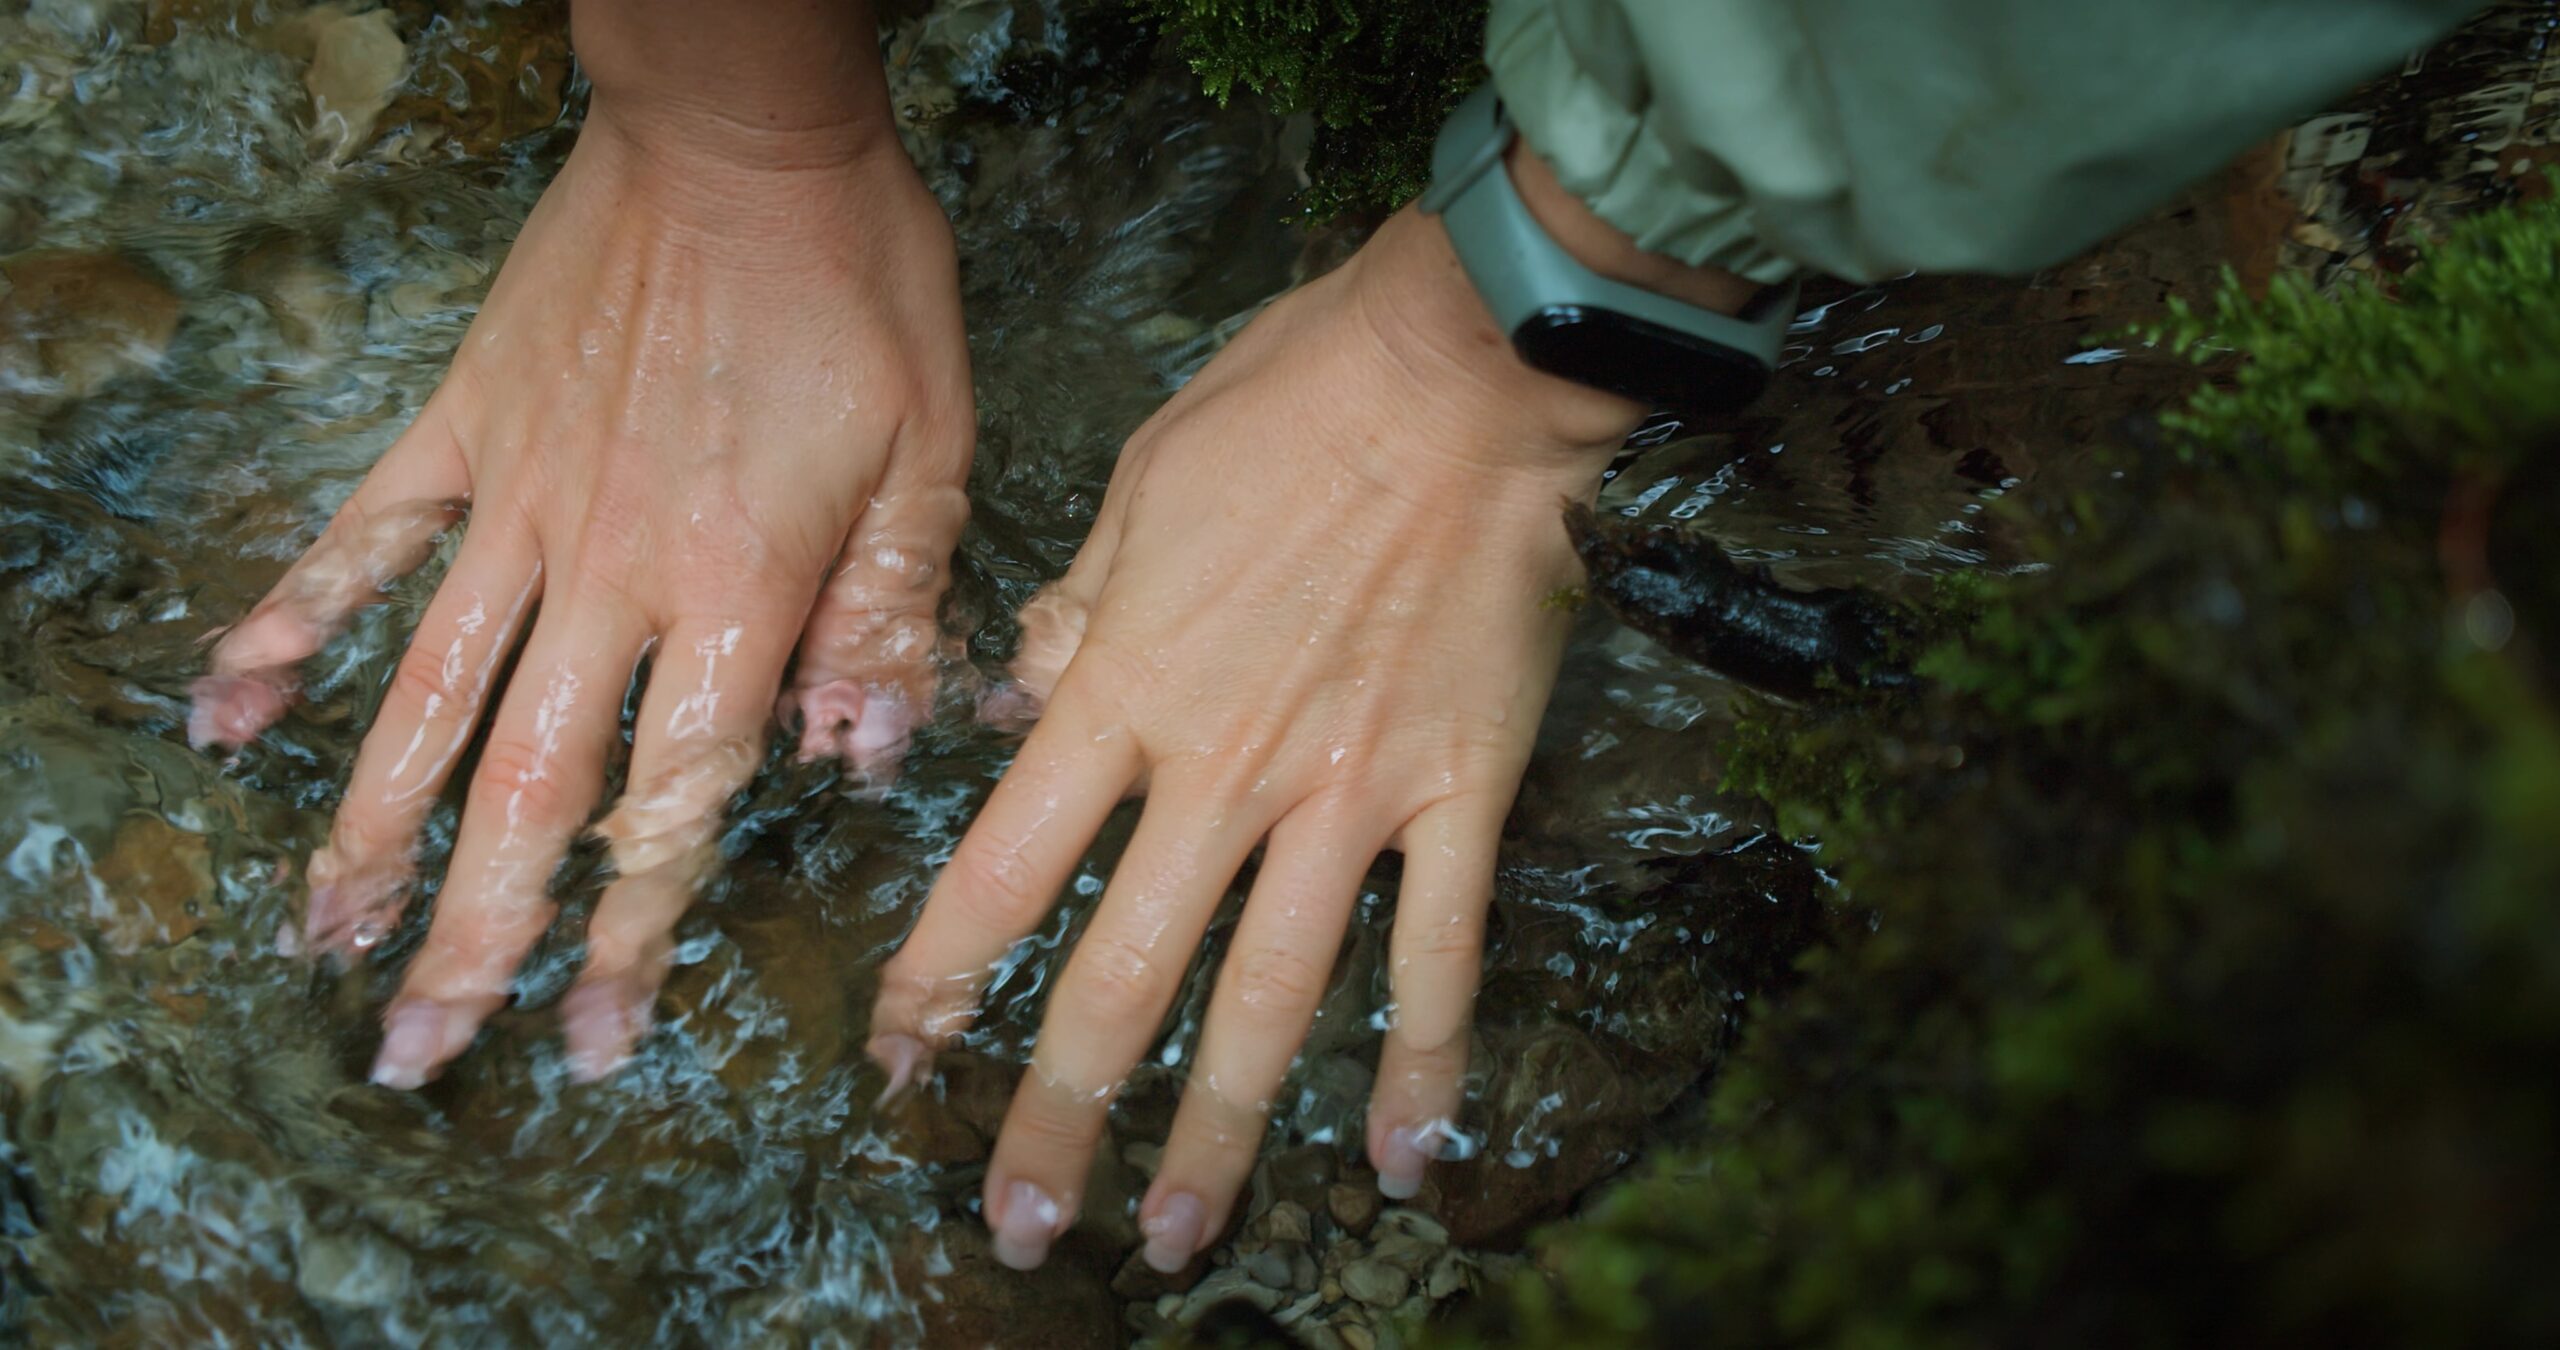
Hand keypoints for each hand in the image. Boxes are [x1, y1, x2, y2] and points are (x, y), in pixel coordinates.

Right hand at [192, 84, 972, 1087]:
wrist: (744, 129)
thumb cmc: (861, 284)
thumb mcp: (933, 447)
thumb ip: (890, 609)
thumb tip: (861, 758)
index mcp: (740, 583)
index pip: (679, 793)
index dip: (635, 930)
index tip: (592, 1040)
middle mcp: (613, 565)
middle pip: (530, 782)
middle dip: (475, 931)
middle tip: (418, 1050)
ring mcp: (522, 498)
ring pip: (430, 691)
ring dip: (370, 824)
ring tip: (320, 936)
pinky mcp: (466, 428)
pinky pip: (364, 539)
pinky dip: (290, 621)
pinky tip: (226, 710)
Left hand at [865, 205, 1654, 1270]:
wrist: (1461, 372)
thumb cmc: (1291, 401)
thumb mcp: (1139, 484)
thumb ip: (1076, 609)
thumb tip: (1028, 689)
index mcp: (1124, 690)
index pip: (1003, 868)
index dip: (938, 980)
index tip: (897, 1061)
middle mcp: (1219, 769)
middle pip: (1119, 973)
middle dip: (1058, 1111)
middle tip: (1022, 1224)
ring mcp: (1343, 793)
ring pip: (1268, 995)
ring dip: (1217, 1128)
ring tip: (1177, 1233)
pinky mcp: (1455, 792)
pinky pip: (1440, 951)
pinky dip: (1425, 1060)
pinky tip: (1410, 1162)